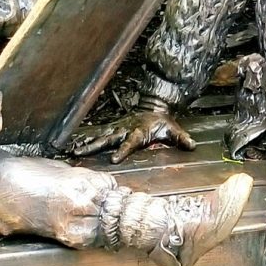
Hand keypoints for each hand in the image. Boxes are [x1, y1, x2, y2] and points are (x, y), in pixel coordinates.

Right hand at [70, 98, 194, 163]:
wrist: (153, 106)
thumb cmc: (162, 122)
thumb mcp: (173, 129)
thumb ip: (181, 138)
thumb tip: (192, 146)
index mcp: (138, 132)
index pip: (130, 142)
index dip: (123, 150)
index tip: (114, 160)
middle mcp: (124, 130)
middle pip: (107, 139)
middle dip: (94, 147)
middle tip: (80, 154)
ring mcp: (117, 128)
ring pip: (99, 137)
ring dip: (87, 144)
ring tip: (73, 152)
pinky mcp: (112, 128)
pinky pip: (98, 134)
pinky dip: (86, 139)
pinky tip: (75, 146)